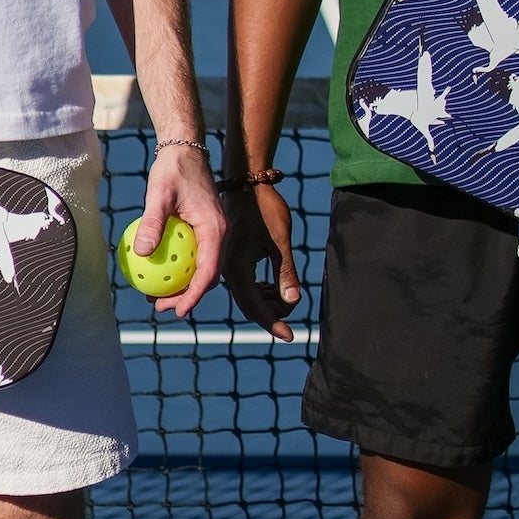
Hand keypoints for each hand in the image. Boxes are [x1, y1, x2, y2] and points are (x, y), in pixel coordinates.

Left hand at [136, 144, 224, 316]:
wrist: (184, 148)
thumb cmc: (172, 169)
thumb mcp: (159, 194)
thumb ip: (152, 223)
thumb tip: (142, 253)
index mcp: (215, 228)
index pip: (209, 271)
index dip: (194, 295)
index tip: (177, 310)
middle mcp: (219, 232)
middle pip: (208, 275)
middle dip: (186, 296)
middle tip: (159, 306)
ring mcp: (213, 230)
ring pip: (202, 267)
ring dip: (183, 284)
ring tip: (156, 295)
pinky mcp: (204, 227)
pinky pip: (195, 254)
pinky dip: (180, 267)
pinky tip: (158, 270)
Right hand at [220, 186, 301, 340]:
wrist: (246, 181)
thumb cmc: (265, 207)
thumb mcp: (280, 240)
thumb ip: (285, 272)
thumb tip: (293, 302)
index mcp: (236, 266)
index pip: (254, 306)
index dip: (273, 324)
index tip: (290, 337)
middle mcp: (226, 268)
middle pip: (248, 304)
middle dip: (271, 314)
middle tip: (292, 314)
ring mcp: (225, 263)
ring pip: (246, 295)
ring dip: (266, 302)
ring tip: (286, 298)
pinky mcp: (229, 256)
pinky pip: (244, 283)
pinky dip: (260, 289)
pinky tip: (273, 285)